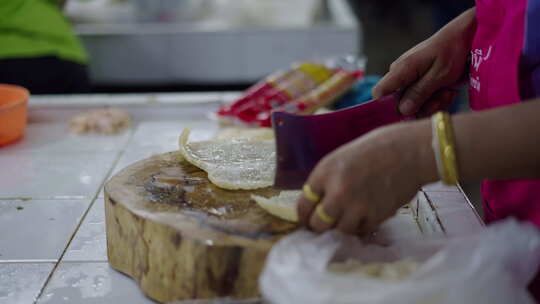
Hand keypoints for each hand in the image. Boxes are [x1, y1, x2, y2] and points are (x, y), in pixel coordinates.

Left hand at [297, 120, 436, 233]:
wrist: (410, 151)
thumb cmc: (376, 148)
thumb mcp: (341, 158)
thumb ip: (327, 181)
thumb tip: (317, 204)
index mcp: (325, 172)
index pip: (303, 204)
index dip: (303, 215)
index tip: (306, 219)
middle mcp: (337, 191)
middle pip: (317, 224)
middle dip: (320, 226)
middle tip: (325, 224)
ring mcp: (356, 206)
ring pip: (340, 232)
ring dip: (342, 227)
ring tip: (349, 217)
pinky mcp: (376, 217)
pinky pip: (361, 231)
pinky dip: (362, 226)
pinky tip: (366, 214)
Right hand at [372, 8, 475, 115]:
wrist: (464, 37)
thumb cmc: (452, 50)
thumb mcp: (440, 75)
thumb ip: (419, 92)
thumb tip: (402, 110)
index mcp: (400, 70)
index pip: (379, 92)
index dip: (388, 107)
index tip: (411, 112)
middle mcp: (400, 76)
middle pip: (399, 104)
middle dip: (422, 107)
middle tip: (442, 98)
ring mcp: (408, 80)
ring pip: (413, 105)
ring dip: (433, 103)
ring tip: (448, 92)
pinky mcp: (417, 84)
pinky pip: (422, 100)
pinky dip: (436, 99)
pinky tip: (448, 91)